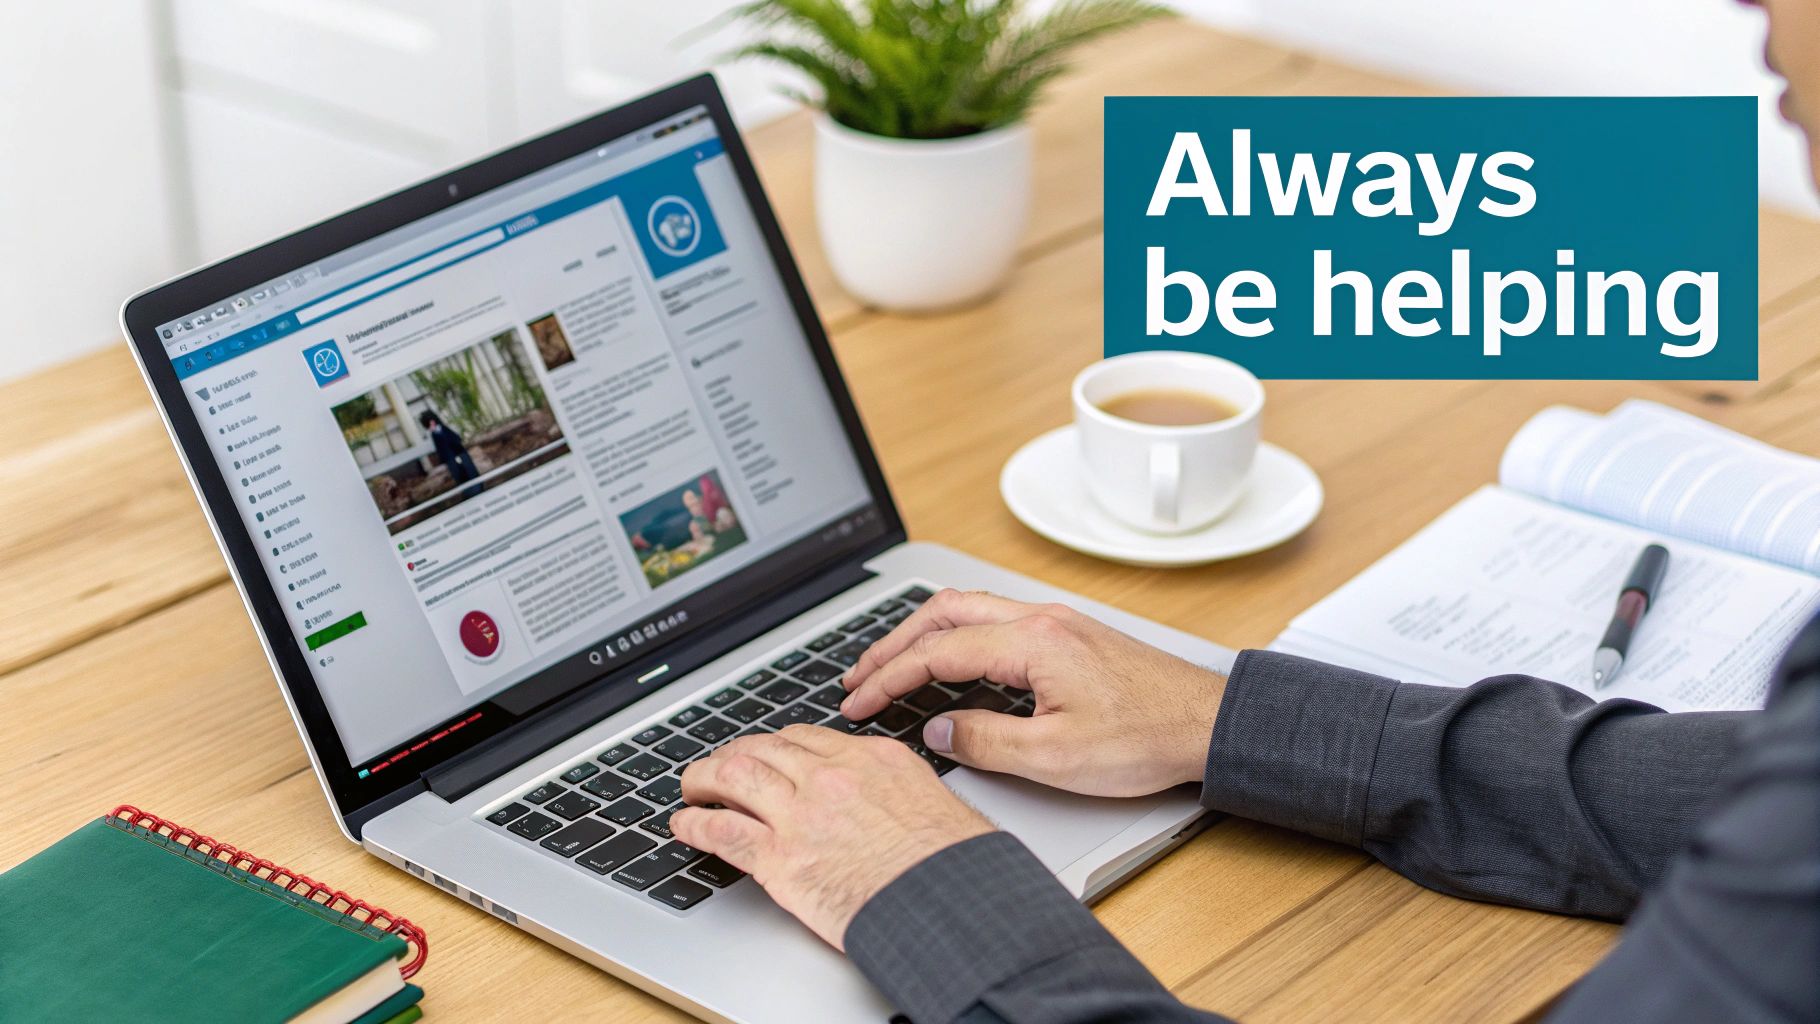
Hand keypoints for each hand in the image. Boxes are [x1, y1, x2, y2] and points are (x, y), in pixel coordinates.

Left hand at [673, 725, 993, 949]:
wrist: (950, 900)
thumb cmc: (954, 862)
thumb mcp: (933, 800)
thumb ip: (896, 790)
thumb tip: (889, 798)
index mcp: (871, 758)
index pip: (805, 738)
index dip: (774, 745)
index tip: (765, 754)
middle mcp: (831, 777)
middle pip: (763, 749)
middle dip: (733, 755)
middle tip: (718, 765)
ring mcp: (802, 815)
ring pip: (734, 778)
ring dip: (703, 779)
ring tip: (690, 786)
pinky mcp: (782, 860)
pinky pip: (724, 832)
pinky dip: (696, 825)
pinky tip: (684, 826)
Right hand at [841, 590, 1225, 796]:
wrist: (1208, 723)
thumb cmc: (1146, 738)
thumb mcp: (1056, 759)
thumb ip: (987, 742)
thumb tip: (938, 732)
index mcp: (1032, 642)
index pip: (937, 651)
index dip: (889, 677)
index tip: (858, 702)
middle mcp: (1040, 619)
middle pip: (943, 613)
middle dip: (892, 644)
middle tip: (857, 677)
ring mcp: (1055, 622)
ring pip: (968, 609)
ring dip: (922, 635)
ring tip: (889, 666)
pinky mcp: (1068, 634)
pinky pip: (994, 620)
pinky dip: (955, 636)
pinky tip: (947, 661)